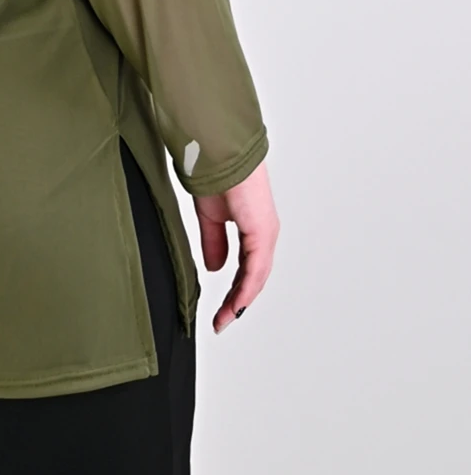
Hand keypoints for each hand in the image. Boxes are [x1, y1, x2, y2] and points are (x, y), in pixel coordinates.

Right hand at [191, 156, 279, 334]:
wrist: (217, 154)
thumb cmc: (214, 174)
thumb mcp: (209, 218)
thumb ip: (214, 243)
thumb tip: (216, 268)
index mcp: (252, 229)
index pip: (246, 269)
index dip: (234, 291)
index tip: (221, 310)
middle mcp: (262, 233)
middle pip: (254, 278)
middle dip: (236, 302)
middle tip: (221, 321)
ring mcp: (265, 233)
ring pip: (256, 277)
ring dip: (240, 300)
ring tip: (225, 318)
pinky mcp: (262, 231)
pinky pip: (255, 268)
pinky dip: (245, 288)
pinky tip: (235, 304)